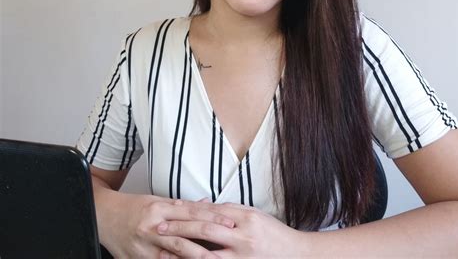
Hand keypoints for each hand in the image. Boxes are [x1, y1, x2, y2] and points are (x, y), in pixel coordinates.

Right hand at [100, 193, 234, 258]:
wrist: (103, 215)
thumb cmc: (132, 207)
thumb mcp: (158, 200)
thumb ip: (183, 205)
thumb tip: (207, 204)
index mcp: (160, 207)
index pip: (192, 211)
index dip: (212, 216)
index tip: (230, 220)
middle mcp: (153, 225)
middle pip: (186, 231)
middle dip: (210, 236)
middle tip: (229, 238)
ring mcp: (144, 245)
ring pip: (175, 252)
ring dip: (196, 256)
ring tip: (214, 258)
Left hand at [155, 202, 303, 257]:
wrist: (296, 255)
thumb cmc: (274, 233)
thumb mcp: (254, 215)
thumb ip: (230, 211)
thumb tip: (206, 206)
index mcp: (245, 217)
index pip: (211, 210)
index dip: (189, 209)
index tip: (170, 208)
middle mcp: (242, 236)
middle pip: (205, 229)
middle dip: (180, 227)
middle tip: (158, 226)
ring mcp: (241, 256)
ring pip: (206, 254)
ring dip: (182, 251)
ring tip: (163, 248)